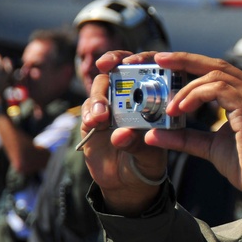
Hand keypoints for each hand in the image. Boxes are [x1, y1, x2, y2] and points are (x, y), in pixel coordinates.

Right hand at [79, 50, 169, 215]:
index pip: (149, 70)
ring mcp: (111, 106)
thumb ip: (137, 146)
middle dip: (112, 61)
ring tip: (101, 115)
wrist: (126, 182)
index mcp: (153, 100)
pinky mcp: (93, 117)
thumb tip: (121, 134)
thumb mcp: (149, 158)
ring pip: (101, 87)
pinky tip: (93, 122)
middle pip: (120, 68)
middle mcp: (131, 98)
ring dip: (99, 96)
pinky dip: (90, 112)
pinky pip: (88, 108)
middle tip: (107, 65)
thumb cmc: (146, 165)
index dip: (141, 59)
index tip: (134, 61)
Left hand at [144, 51, 241, 197]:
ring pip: (215, 76)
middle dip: (184, 60)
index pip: (218, 72)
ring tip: (171, 108)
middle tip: (158, 60)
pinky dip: (196, 95)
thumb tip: (152, 134)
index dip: (191, 63)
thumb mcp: (209, 147)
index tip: (165, 61)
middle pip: (216, 65)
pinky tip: (182, 109)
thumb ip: (184, 138)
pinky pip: (219, 89)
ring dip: (187, 89)